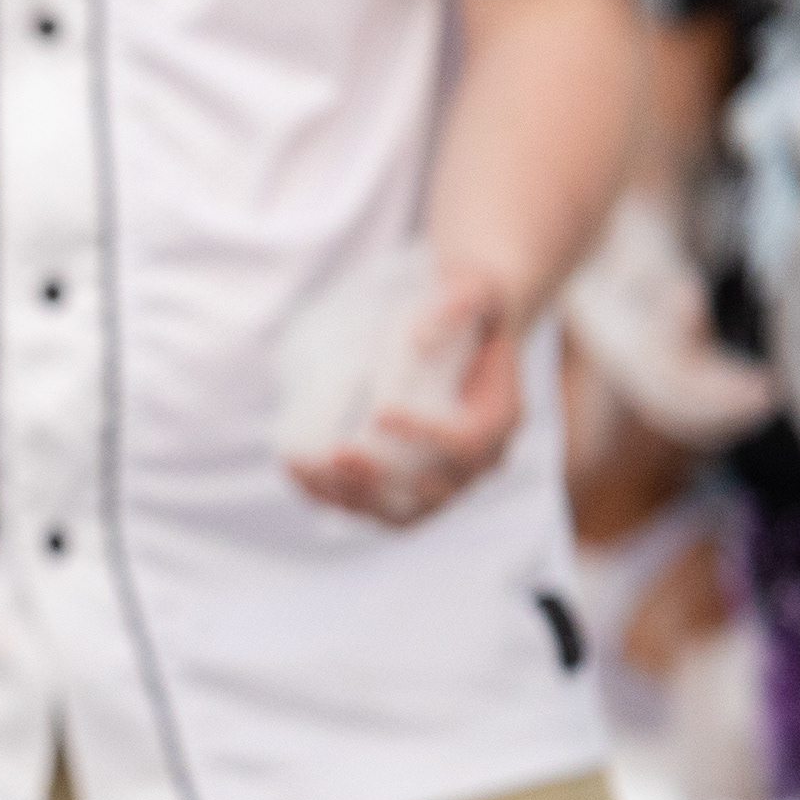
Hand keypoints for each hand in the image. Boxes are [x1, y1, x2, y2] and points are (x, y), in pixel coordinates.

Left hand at [289, 260, 523, 525]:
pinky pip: (374, 507)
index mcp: (503, 417)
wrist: (461, 331)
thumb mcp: (472, 287)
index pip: (470, 443)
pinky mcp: (409, 486)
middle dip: (384, 480)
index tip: (380, 413)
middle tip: (337, 452)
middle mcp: (480, 461)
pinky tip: (297, 473)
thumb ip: (459, 300)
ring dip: (352, 499)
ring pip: (401, 512)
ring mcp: (445, 480)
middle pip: (435, 491)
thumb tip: (418, 338)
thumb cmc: (468, 307)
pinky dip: (334, 498)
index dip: (427, 436)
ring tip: (309, 470)